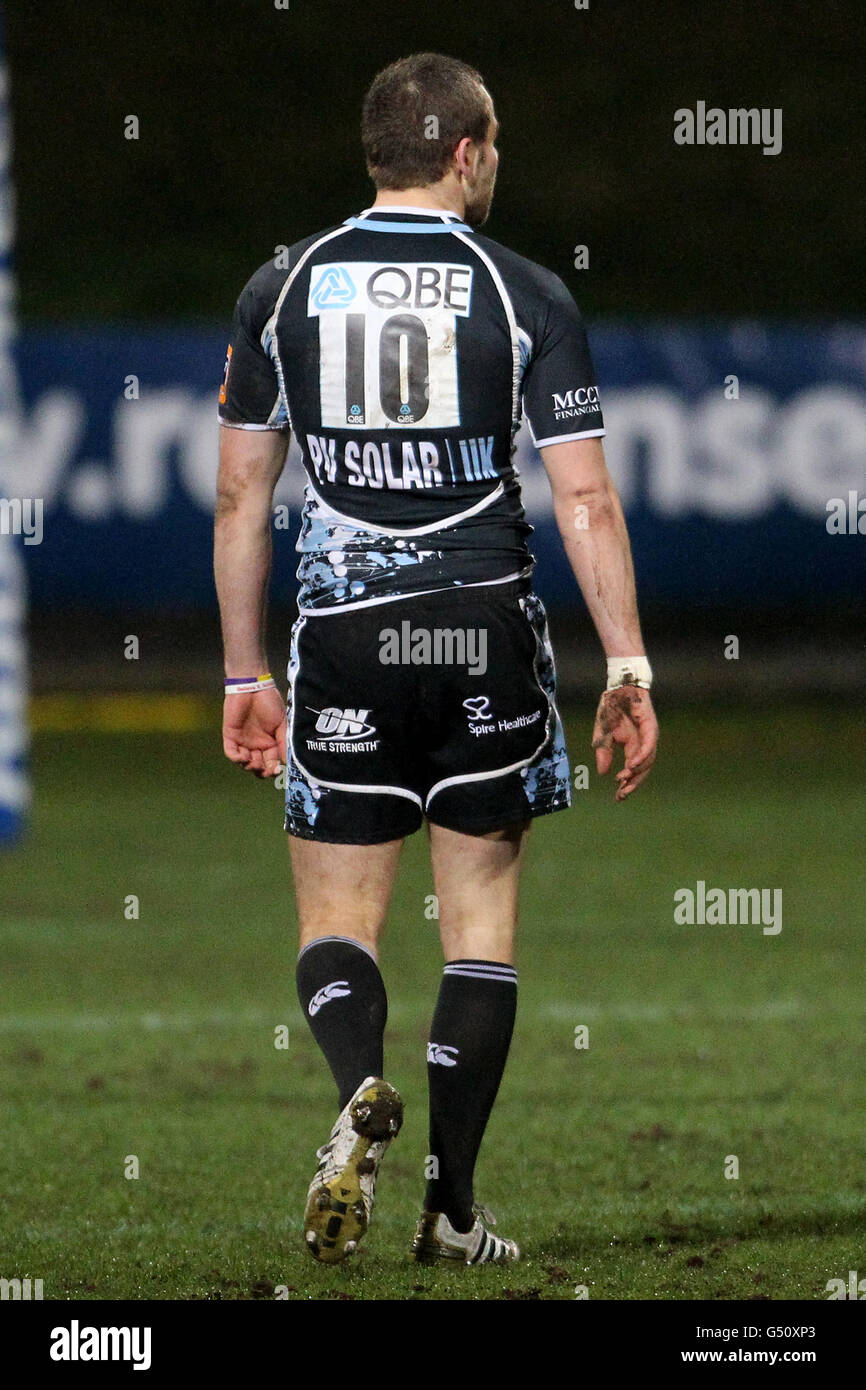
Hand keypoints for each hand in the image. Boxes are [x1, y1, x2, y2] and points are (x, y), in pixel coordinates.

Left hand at [222, 685, 286, 778]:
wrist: (253, 687)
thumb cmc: (270, 703)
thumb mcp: (282, 724)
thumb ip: (284, 742)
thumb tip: (287, 761)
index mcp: (269, 742)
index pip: (271, 762)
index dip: (274, 769)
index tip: (279, 771)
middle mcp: (256, 744)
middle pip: (258, 766)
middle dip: (263, 771)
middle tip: (267, 770)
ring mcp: (243, 741)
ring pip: (244, 763)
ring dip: (251, 766)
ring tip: (256, 762)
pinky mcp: (230, 736)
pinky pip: (231, 753)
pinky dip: (238, 758)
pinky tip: (245, 756)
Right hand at [592, 685, 657, 801]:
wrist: (619, 687)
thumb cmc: (611, 708)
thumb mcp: (602, 734)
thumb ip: (603, 752)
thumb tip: (602, 772)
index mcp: (632, 746)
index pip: (632, 770)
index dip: (625, 784)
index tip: (618, 797)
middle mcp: (642, 744)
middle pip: (642, 770)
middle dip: (632, 784)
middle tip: (622, 796)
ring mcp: (648, 736)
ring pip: (647, 761)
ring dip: (636, 773)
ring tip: (624, 783)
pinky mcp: (651, 727)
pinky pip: (649, 746)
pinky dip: (641, 757)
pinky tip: (632, 765)